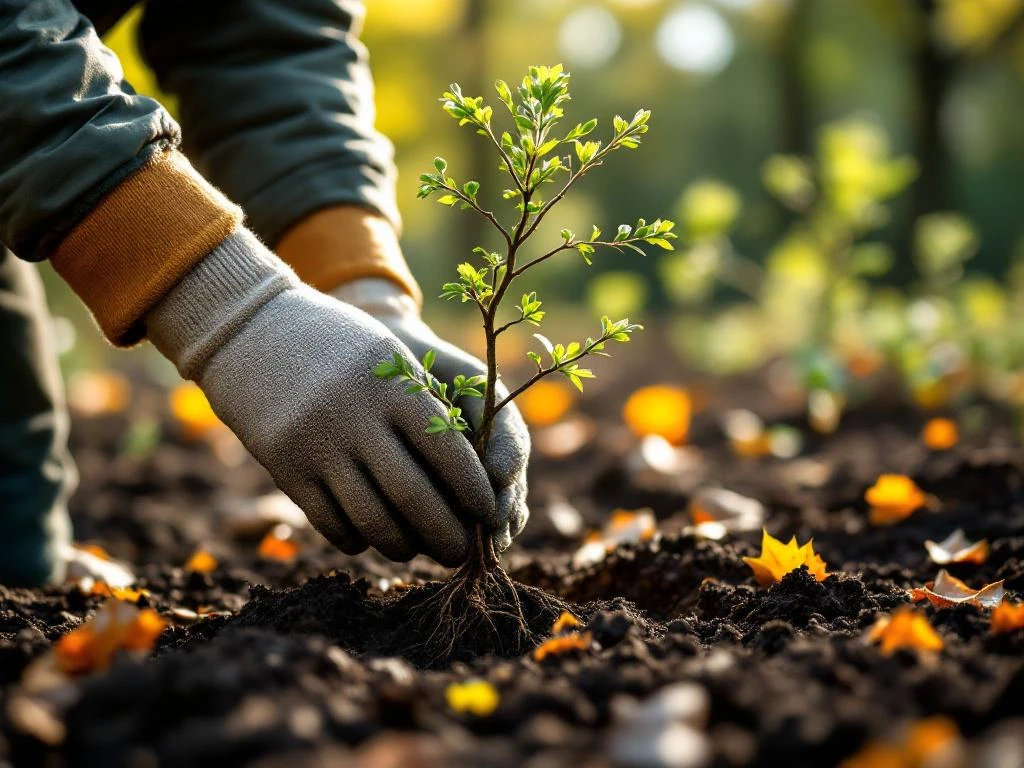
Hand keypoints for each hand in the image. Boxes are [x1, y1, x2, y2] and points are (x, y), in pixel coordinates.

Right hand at [146, 231, 498, 565]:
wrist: (254, 331)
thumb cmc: (342, 348)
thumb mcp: (390, 358)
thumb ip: (429, 408)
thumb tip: (476, 476)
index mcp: (395, 387)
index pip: (450, 454)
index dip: (475, 493)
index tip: (490, 516)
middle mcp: (357, 418)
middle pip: (415, 498)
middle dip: (447, 535)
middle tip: (461, 554)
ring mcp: (318, 445)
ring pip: (372, 520)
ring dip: (402, 546)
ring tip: (415, 549)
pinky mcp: (286, 467)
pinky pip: (331, 522)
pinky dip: (356, 539)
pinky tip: (368, 538)